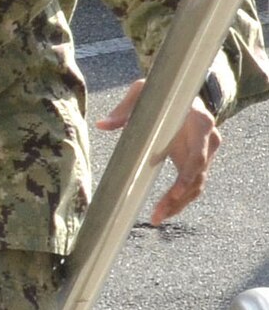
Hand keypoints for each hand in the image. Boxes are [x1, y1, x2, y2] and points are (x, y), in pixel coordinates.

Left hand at [96, 77, 221, 224]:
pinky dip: (179, 200)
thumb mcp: (143, 92)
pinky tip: (163, 211)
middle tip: (158, 213)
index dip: (188, 175)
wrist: (182, 93)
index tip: (176, 192)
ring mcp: (205, 153)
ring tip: (157, 217)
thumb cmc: (162, 93)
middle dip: (179, 198)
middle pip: (198, 177)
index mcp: (200, 122)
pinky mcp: (197, 162)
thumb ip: (124, 109)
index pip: (199, 155)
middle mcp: (209, 140)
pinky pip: (192, 186)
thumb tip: (102, 125)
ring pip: (197, 186)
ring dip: (178, 204)